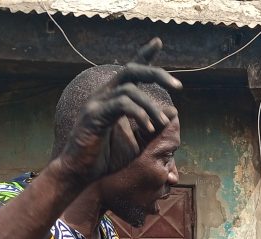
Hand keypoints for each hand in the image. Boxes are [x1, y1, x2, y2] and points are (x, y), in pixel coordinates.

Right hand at [58, 38, 181, 188]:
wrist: (81, 174)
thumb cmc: (107, 159)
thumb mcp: (138, 140)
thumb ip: (154, 125)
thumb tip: (174, 111)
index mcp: (114, 97)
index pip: (131, 69)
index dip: (144, 54)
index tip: (158, 42)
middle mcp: (104, 95)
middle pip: (131, 70)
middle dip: (156, 73)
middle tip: (178, 85)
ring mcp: (97, 103)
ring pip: (129, 89)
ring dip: (151, 106)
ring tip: (161, 123)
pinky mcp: (94, 116)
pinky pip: (120, 105)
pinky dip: (139, 114)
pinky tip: (149, 128)